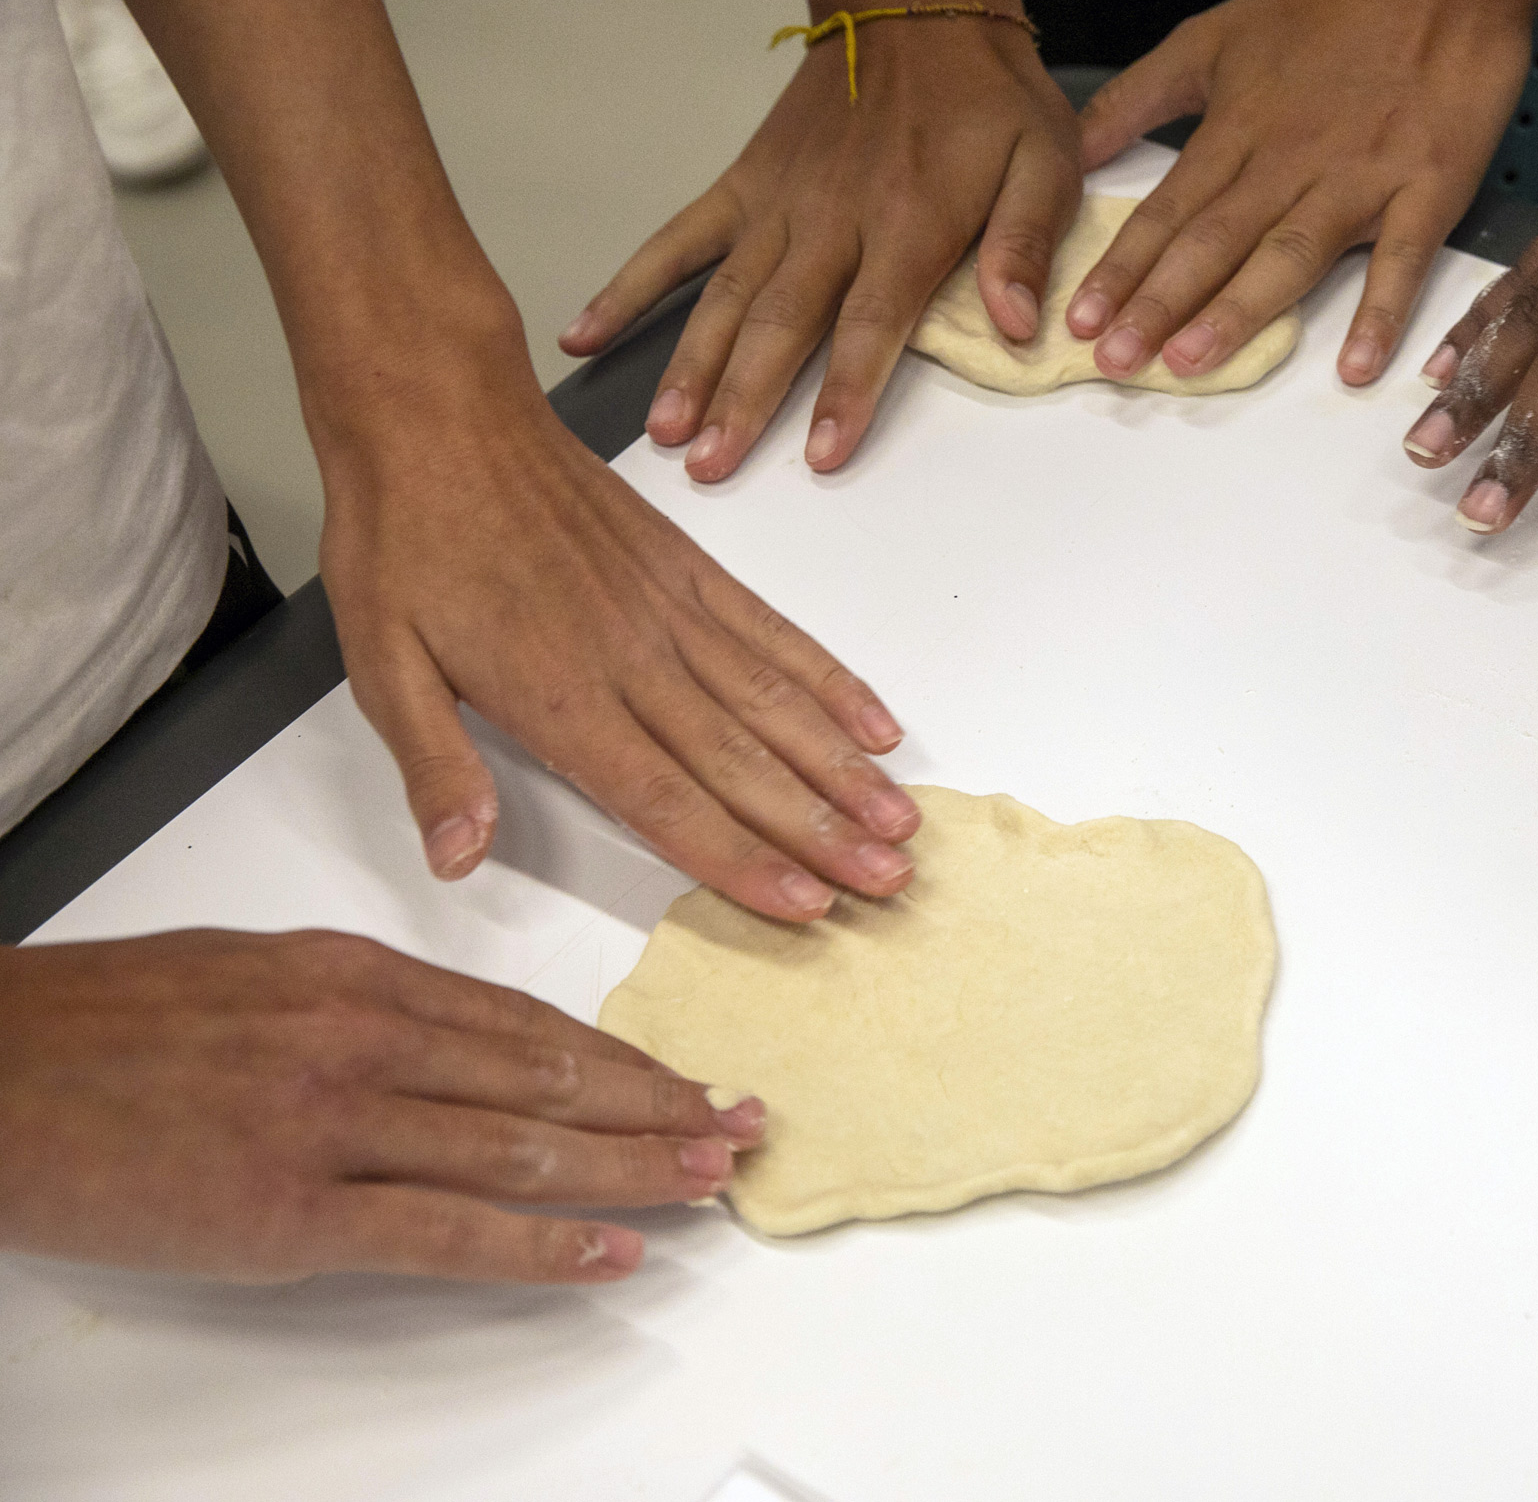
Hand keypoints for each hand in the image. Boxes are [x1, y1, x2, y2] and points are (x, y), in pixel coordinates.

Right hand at [0, 929, 762, 1282]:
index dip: (622, 1059)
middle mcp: (365, 1039)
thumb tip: (458, 1040)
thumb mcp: (256, 975)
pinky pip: (447, 1231)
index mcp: (358, 974)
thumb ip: (364, 1006)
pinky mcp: (292, 1214)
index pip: (528, 1023)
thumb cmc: (106, 1025)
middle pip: (549, 1080)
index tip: (686, 1080)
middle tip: (741, 1127)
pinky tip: (609, 1252)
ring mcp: (334, 1127)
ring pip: (523, 1149)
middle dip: (658, 1108)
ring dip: (632, 1168)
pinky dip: (542, 1243)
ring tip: (709, 1181)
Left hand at [316, 314, 918, 920]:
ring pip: (777, 704)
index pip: (665, 799)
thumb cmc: (407, 539)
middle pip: (743, 762)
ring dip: (844, 768)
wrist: (441, 416)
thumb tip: (459, 859)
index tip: (805, 905)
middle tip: (889, 880)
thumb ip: (435, 768)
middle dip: (822, 831)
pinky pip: (775, 635)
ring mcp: (673, 612)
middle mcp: (633, 659)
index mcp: (558, 695)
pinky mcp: (691, 572)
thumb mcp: (380, 665)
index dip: (740, 859)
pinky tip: (875, 723)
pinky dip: (832, 682)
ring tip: (900, 819)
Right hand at [559, 20, 1078, 480]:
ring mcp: (778, 204)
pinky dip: (629, 286)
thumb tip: (1017, 325)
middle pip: (780, 323)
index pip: (871, 323)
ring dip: (690, 367)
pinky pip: (677, 240)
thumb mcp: (1044, 161)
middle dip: (745, 400)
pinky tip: (584, 336)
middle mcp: (832, 220)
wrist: (918, 11)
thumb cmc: (989, 98)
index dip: (845, 391)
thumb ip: (1026, 244)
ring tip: (664, 434)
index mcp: (909, 221)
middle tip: (712, 466)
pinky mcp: (744, 187)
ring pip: (723, 296)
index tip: (820, 454)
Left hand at [1066, 0, 1535, 388]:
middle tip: (1116, 363)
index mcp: (1236, 130)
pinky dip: (1381, 312)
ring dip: (1238, 312)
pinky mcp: (1428, 188)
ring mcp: (1360, 178)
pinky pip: (1402, 260)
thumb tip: (1072, 150)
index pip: (1167, 212)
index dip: (1121, 270)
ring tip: (1192, 363)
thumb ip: (1137, 98)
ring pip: (1288, 254)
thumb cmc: (1323, 5)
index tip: (1081, 323)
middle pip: (1213, 242)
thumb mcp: (1210, 37)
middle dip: (1159, 304)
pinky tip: (1355, 368)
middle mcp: (1289, 162)